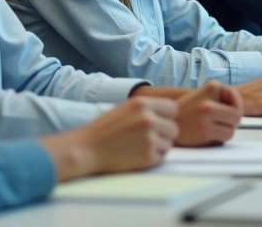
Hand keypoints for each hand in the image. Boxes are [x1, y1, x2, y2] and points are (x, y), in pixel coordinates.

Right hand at [38, 96, 178, 181]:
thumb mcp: (126, 108)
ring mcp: (149, 138)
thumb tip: (171, 113)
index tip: (159, 122)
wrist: (87, 149)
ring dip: (159, 146)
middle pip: (174, 128)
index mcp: (143, 104)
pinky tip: (137, 154)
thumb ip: (148, 108)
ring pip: (169, 144)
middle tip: (148, 137)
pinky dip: (152, 157)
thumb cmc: (105, 128)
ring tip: (140, 146)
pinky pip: (161, 157)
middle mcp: (148, 119)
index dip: (167, 117)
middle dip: (164, 133)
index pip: (173, 109)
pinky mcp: (147, 157)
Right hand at [174, 81, 242, 146]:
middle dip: (233, 122)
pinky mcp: (204, 131)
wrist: (164, 123)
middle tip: (223, 124)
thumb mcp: (202, 95)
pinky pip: (224, 138)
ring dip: (225, 132)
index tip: (226, 109)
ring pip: (231, 129)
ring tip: (212, 130)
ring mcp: (206, 116)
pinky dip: (218, 140)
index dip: (234, 104)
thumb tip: (239, 111)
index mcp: (211, 87)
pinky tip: (206, 136)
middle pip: (237, 114)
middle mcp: (209, 100)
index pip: (234, 96)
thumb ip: (220, 98)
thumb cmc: (185, 112)